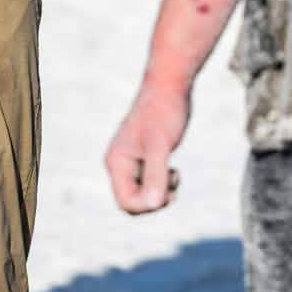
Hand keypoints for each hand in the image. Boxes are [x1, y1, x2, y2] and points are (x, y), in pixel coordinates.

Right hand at [105, 80, 189, 214]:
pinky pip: (150, 184)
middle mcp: (119, 163)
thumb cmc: (163, 112)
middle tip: (174, 181)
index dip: (148, 206)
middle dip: (155, 200)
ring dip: (161, 193)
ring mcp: (131, 161)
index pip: (126, 202)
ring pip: (143, 195)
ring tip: (175, 175)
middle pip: (133, 202)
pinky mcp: (143, 157)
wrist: (169, 85)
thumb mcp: (160, 145)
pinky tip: (174, 171)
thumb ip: (155, 175)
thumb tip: (152, 204)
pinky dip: (163, 183)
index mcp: (116, 161)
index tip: (168, 190)